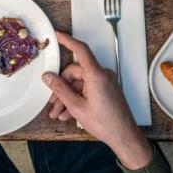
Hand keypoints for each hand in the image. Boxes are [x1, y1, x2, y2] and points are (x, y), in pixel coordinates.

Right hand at [43, 32, 153, 169]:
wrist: (124, 137)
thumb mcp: (77, 107)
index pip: (81, 50)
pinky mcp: (107, 91)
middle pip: (75, 73)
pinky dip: (77, 99)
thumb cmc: (105, 123)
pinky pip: (87, 90)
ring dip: (67, 97)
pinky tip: (68, 114)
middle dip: (61, 87)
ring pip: (80, 84)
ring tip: (58, 113)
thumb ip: (60, 89)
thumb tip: (48, 76)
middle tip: (52, 102)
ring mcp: (106, 83)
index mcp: (97, 75)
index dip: (68, 41)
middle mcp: (103, 75)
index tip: (57, 35)